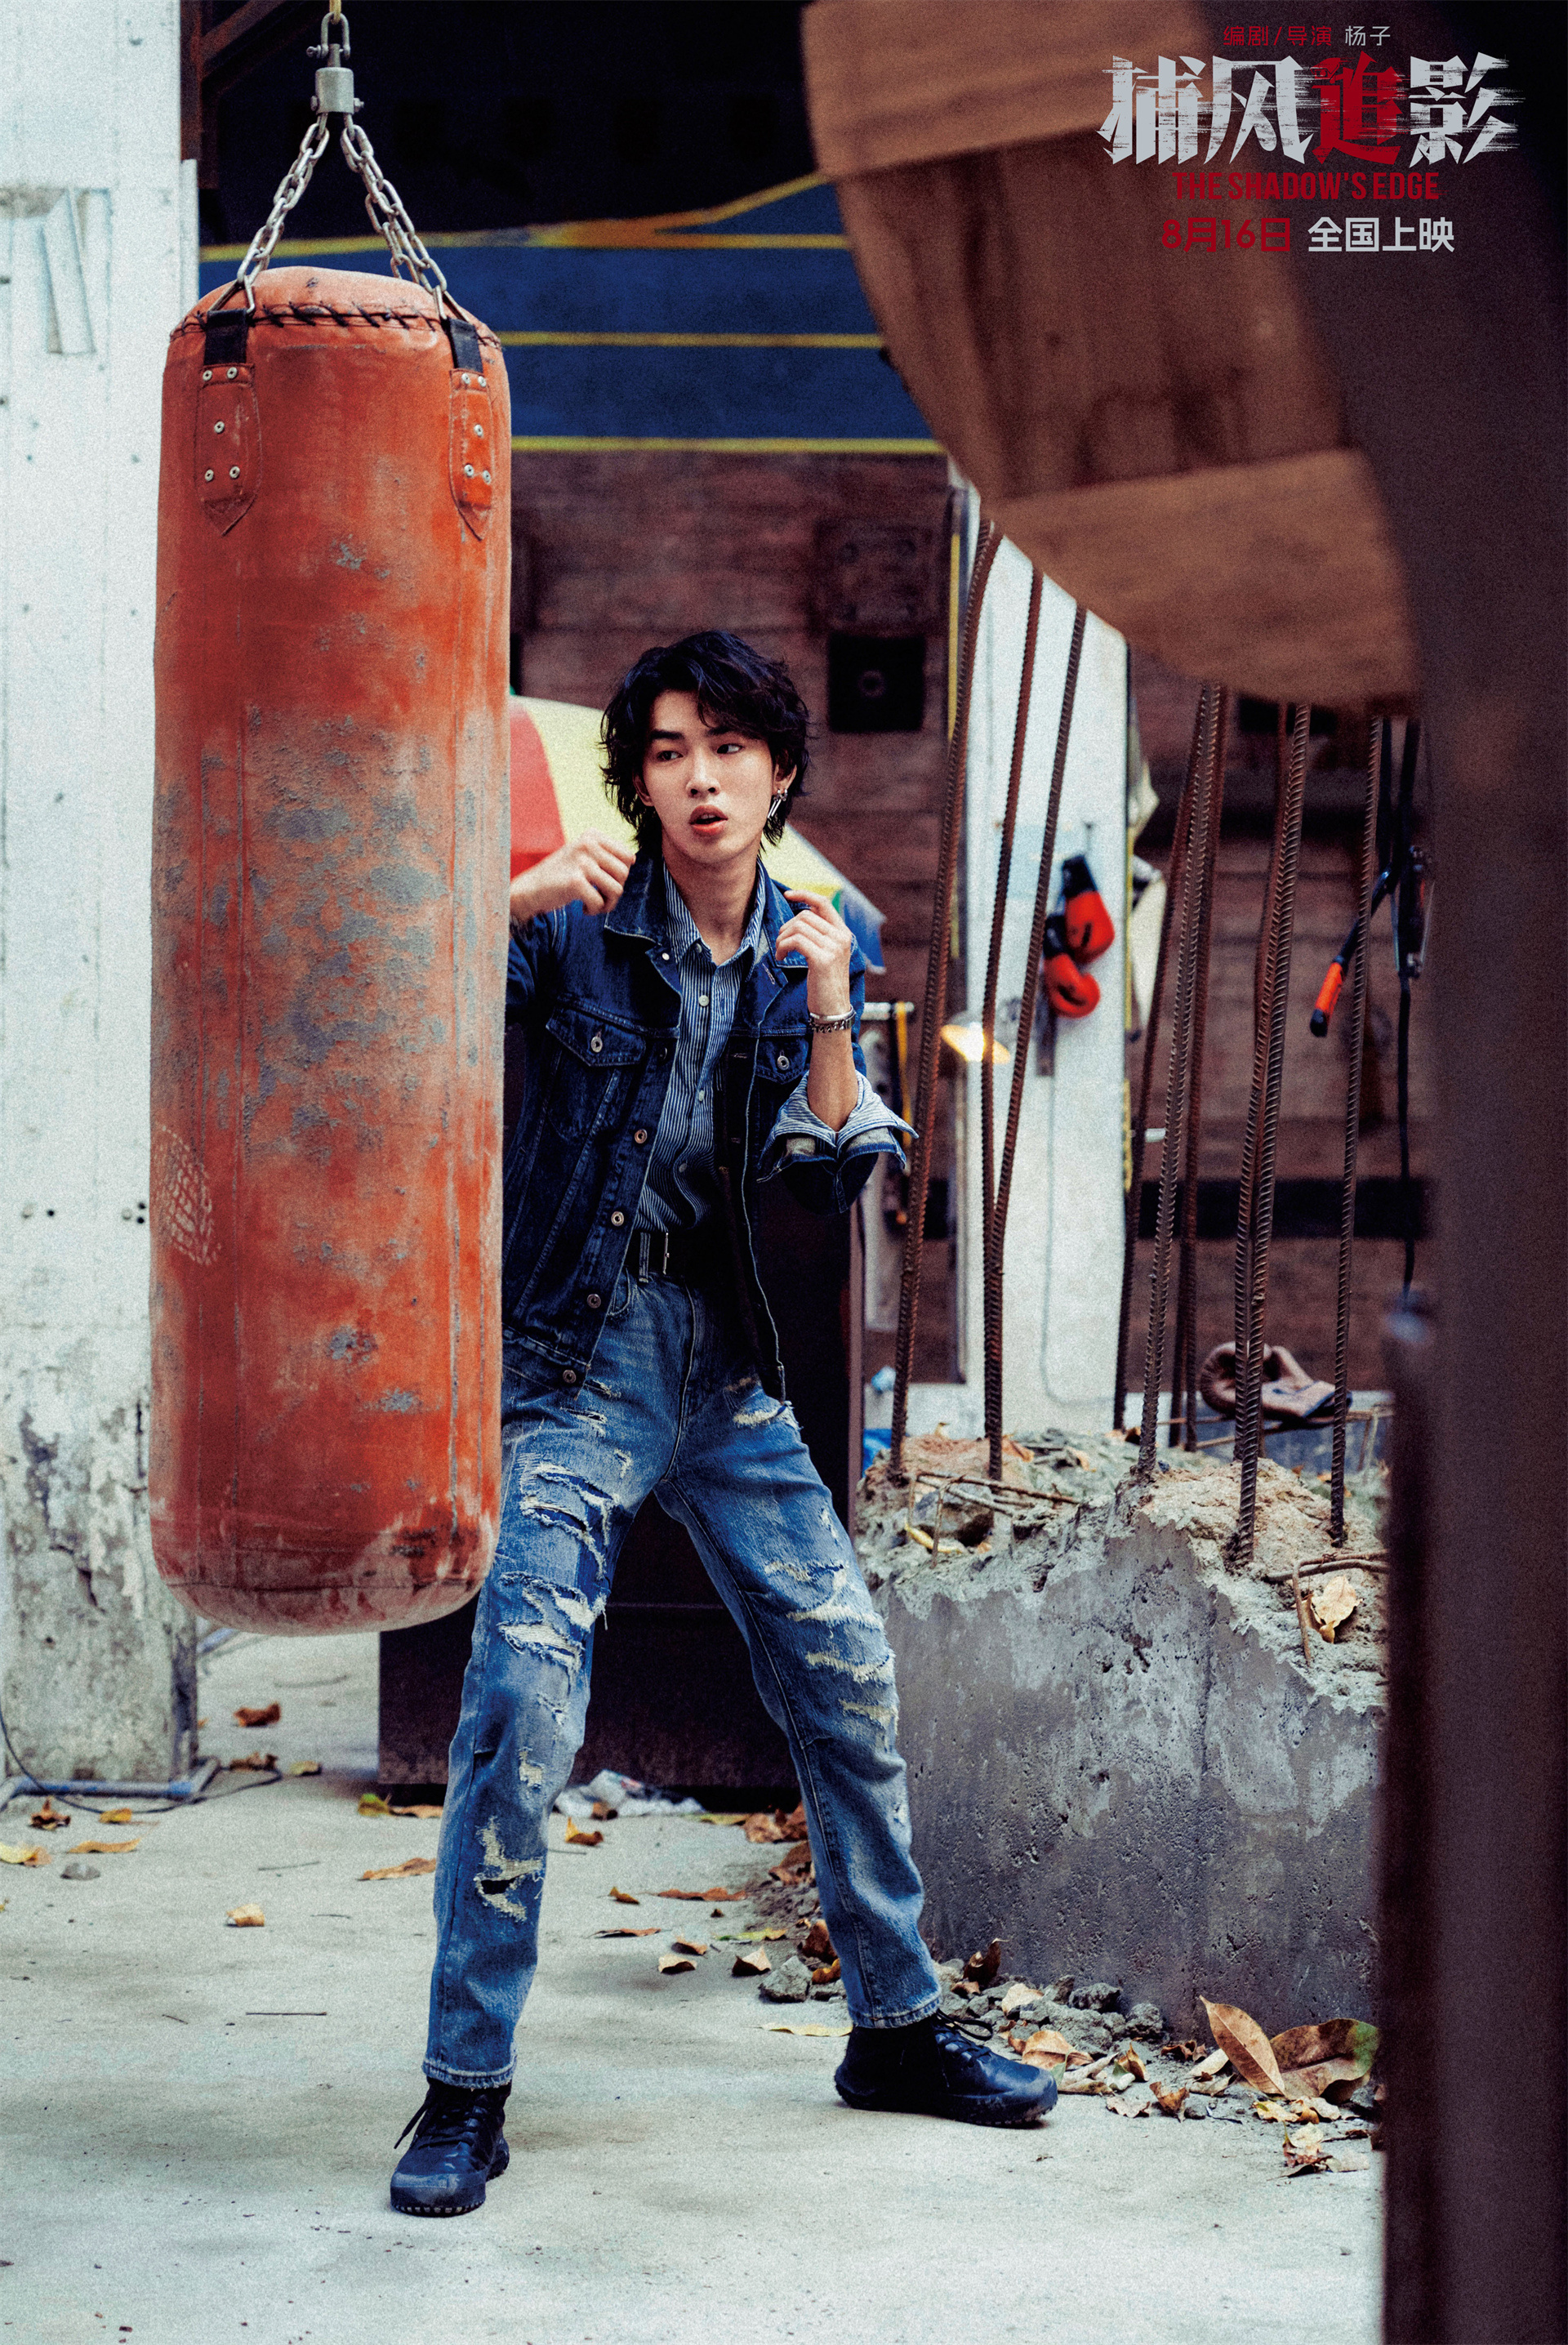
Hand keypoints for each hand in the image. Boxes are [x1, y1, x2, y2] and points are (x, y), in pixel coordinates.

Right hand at [510, 830, 633, 924]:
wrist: (529, 890)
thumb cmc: (560, 876)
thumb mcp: (583, 856)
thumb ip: (606, 855)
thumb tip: (634, 859)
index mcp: (592, 835)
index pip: (628, 856)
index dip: (620, 875)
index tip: (604, 882)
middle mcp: (587, 844)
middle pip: (624, 873)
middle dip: (615, 890)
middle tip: (600, 896)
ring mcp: (581, 862)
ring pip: (617, 889)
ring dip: (607, 903)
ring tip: (593, 904)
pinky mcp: (574, 881)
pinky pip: (600, 902)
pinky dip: (595, 910)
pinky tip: (584, 909)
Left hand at [775, 890, 852, 1019]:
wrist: (833, 1010)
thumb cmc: (826, 984)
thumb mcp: (828, 955)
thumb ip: (820, 936)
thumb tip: (800, 919)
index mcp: (843, 933)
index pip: (823, 903)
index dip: (804, 894)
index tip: (787, 894)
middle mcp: (841, 937)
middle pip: (805, 916)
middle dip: (786, 927)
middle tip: (781, 944)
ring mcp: (833, 948)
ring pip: (798, 927)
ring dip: (782, 939)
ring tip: (780, 953)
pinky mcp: (822, 959)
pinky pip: (796, 941)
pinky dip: (783, 947)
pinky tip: (782, 958)